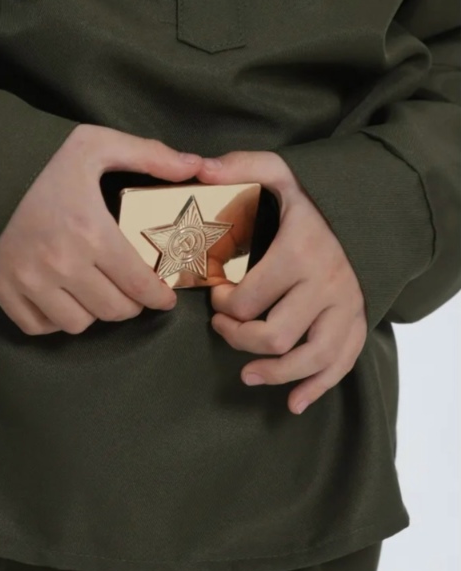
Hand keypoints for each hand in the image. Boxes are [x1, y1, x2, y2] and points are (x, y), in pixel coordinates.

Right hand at [0, 124, 201, 334]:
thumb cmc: (41, 154)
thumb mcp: (98, 143)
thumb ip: (150, 155)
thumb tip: (195, 166)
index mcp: (91, 231)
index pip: (139, 286)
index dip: (159, 297)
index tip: (164, 297)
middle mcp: (61, 263)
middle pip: (113, 310)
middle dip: (131, 304)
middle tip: (132, 291)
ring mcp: (28, 279)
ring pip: (78, 324)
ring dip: (94, 313)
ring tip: (96, 293)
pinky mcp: (1, 286)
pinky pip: (38, 326)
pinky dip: (54, 319)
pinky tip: (62, 299)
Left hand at [196, 151, 366, 414]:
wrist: (373, 207)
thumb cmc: (316, 196)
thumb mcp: (281, 173)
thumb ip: (240, 168)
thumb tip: (197, 169)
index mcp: (299, 253)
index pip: (249, 299)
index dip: (223, 304)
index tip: (215, 294)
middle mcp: (326, 285)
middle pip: (274, 336)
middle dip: (239, 338)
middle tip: (222, 326)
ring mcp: (346, 306)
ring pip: (310, 358)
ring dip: (275, 374)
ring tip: (247, 376)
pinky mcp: (358, 319)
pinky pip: (343, 363)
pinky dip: (318, 387)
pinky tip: (294, 403)